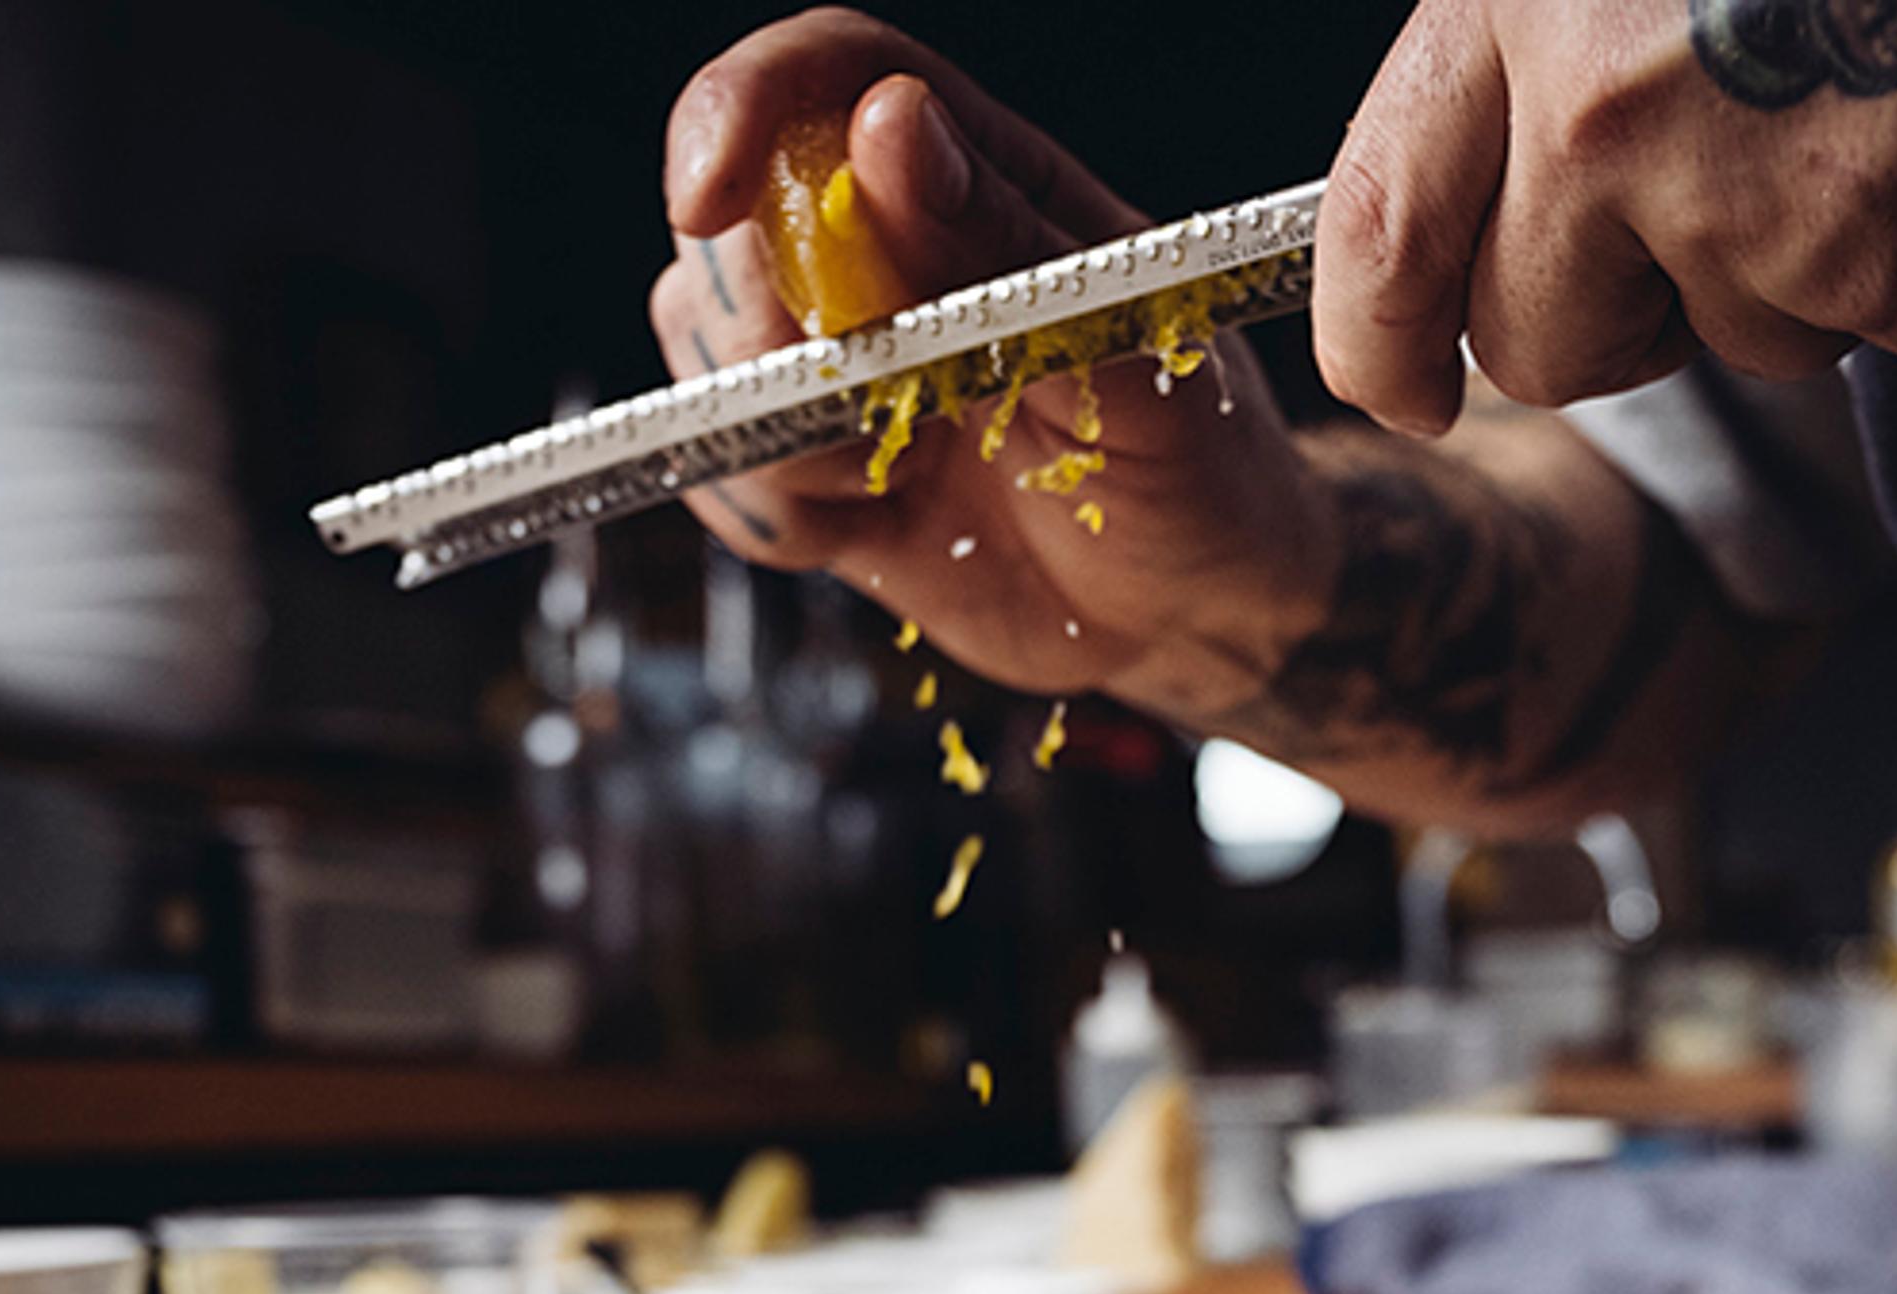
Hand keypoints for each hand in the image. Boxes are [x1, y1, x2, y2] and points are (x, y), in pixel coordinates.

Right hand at [650, 10, 1331, 706]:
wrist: (1196, 613)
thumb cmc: (1197, 461)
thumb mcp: (1130, 353)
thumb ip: (1004, 249)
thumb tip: (888, 126)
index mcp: (977, 177)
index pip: (824, 76)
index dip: (742, 110)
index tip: (708, 195)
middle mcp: (884, 250)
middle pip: (733, 209)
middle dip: (763, 309)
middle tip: (880, 397)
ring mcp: (837, 357)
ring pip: (699, 329)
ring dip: (781, 421)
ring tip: (903, 467)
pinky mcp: (810, 466)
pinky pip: (718, 463)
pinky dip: (774, 509)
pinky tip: (873, 524)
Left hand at [1315, 0, 1896, 432]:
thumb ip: (1547, 47)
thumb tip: (1453, 203)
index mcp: (1529, 1)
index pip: (1380, 220)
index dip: (1374, 335)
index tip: (1397, 385)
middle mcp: (1613, 107)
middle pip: (1534, 337)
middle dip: (1607, 324)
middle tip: (1709, 216)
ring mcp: (1754, 207)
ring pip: (1712, 341)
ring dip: (1779, 279)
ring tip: (1866, 117)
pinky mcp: (1887, 284)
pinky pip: (1856, 337)